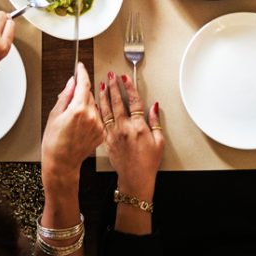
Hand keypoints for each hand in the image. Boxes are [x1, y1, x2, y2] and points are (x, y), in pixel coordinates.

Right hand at [41, 63, 104, 190]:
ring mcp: (98, 125)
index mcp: (79, 109)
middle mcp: (92, 116)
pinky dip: (91, 118)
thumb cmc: (53, 142)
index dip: (82, 73)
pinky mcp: (101, 133)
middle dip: (81, 95)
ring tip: (74, 121)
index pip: (84, 83)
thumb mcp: (55, 115)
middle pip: (89, 95)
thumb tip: (72, 82)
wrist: (61, 163)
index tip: (80, 67)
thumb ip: (66, 96)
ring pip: (94, 106)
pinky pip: (97, 118)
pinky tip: (80, 128)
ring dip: (86, 107)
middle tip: (69, 105)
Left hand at [98, 71, 162, 199]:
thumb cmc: (148, 162)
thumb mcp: (159, 141)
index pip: (134, 102)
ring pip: (106, 111)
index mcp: (139, 127)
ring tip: (100, 85)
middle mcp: (124, 129)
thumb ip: (155, 122)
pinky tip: (96, 105)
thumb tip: (154, 106)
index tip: (125, 78)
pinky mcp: (107, 140)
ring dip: (103, 96)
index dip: (129, 88)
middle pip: (117, 103)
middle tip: (110, 76)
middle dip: (113, 87)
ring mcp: (114, 134)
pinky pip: (101, 122)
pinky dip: (98, 112)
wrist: (135, 179)